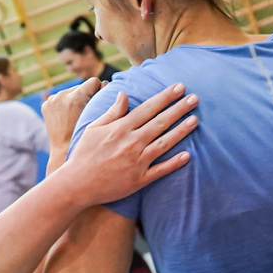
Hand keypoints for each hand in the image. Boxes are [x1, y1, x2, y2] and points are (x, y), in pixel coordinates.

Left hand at [42, 77, 104, 155]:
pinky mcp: (46, 104)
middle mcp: (61, 95)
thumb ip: (102, 98)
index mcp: (76, 98)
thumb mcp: (97, 117)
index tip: (99, 101)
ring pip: (70, 92)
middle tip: (88, 110)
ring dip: (75, 100)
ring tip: (77, 114)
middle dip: (86, 95)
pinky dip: (64, 104)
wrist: (63, 151)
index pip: (93, 81)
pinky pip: (60, 98)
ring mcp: (52, 99)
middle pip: (81, 87)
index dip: (98, 90)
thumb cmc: (85, 137)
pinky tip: (67, 115)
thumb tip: (106, 83)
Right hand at [62, 82, 197, 205]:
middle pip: (160, 122)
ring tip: (195, 120)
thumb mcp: (93, 128)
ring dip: (181, 131)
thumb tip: (124, 94)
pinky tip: (188, 156)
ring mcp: (136, 162)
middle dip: (179, 109)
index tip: (179, 87)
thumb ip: (112, 112)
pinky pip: (160, 170)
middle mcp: (131, 143)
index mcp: (120, 128)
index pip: (148, 108)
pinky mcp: (139, 180)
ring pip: (164, 144)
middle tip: (195, 98)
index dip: (165, 97)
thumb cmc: (84, 154)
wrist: (77, 185)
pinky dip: (174, 163)